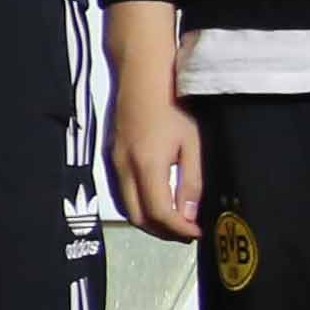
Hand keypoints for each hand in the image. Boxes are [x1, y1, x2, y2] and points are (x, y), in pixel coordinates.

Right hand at [104, 69, 202, 241]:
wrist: (142, 77)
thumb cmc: (173, 106)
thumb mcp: (191, 144)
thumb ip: (190, 181)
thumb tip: (188, 214)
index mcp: (147, 165)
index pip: (160, 213)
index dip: (179, 229)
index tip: (198, 232)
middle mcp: (125, 169)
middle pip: (138, 217)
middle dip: (163, 231)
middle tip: (186, 233)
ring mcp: (114, 163)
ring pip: (127, 207)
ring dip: (150, 221)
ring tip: (174, 221)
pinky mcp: (111, 157)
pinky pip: (122, 193)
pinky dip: (139, 206)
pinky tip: (157, 201)